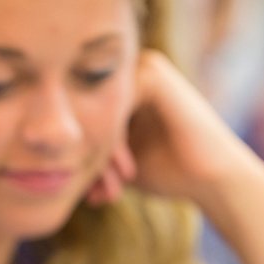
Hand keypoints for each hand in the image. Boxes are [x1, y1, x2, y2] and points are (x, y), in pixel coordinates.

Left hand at [86, 50, 263, 217]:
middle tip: (99, 196)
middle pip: (84, 113)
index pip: (81, 117)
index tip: (93, 195)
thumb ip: (90, 151)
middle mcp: (131, 69)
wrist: (215, 180)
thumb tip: (48, 163)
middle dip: (89, 160)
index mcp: (122, 86)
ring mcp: (142, 67)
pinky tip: (126, 171)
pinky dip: (114, 143)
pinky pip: (113, 109)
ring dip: (100, 157)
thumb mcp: (118, 162)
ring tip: (112, 190)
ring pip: (96, 114)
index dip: (83, 158)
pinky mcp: (153, 74)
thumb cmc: (170, 172)